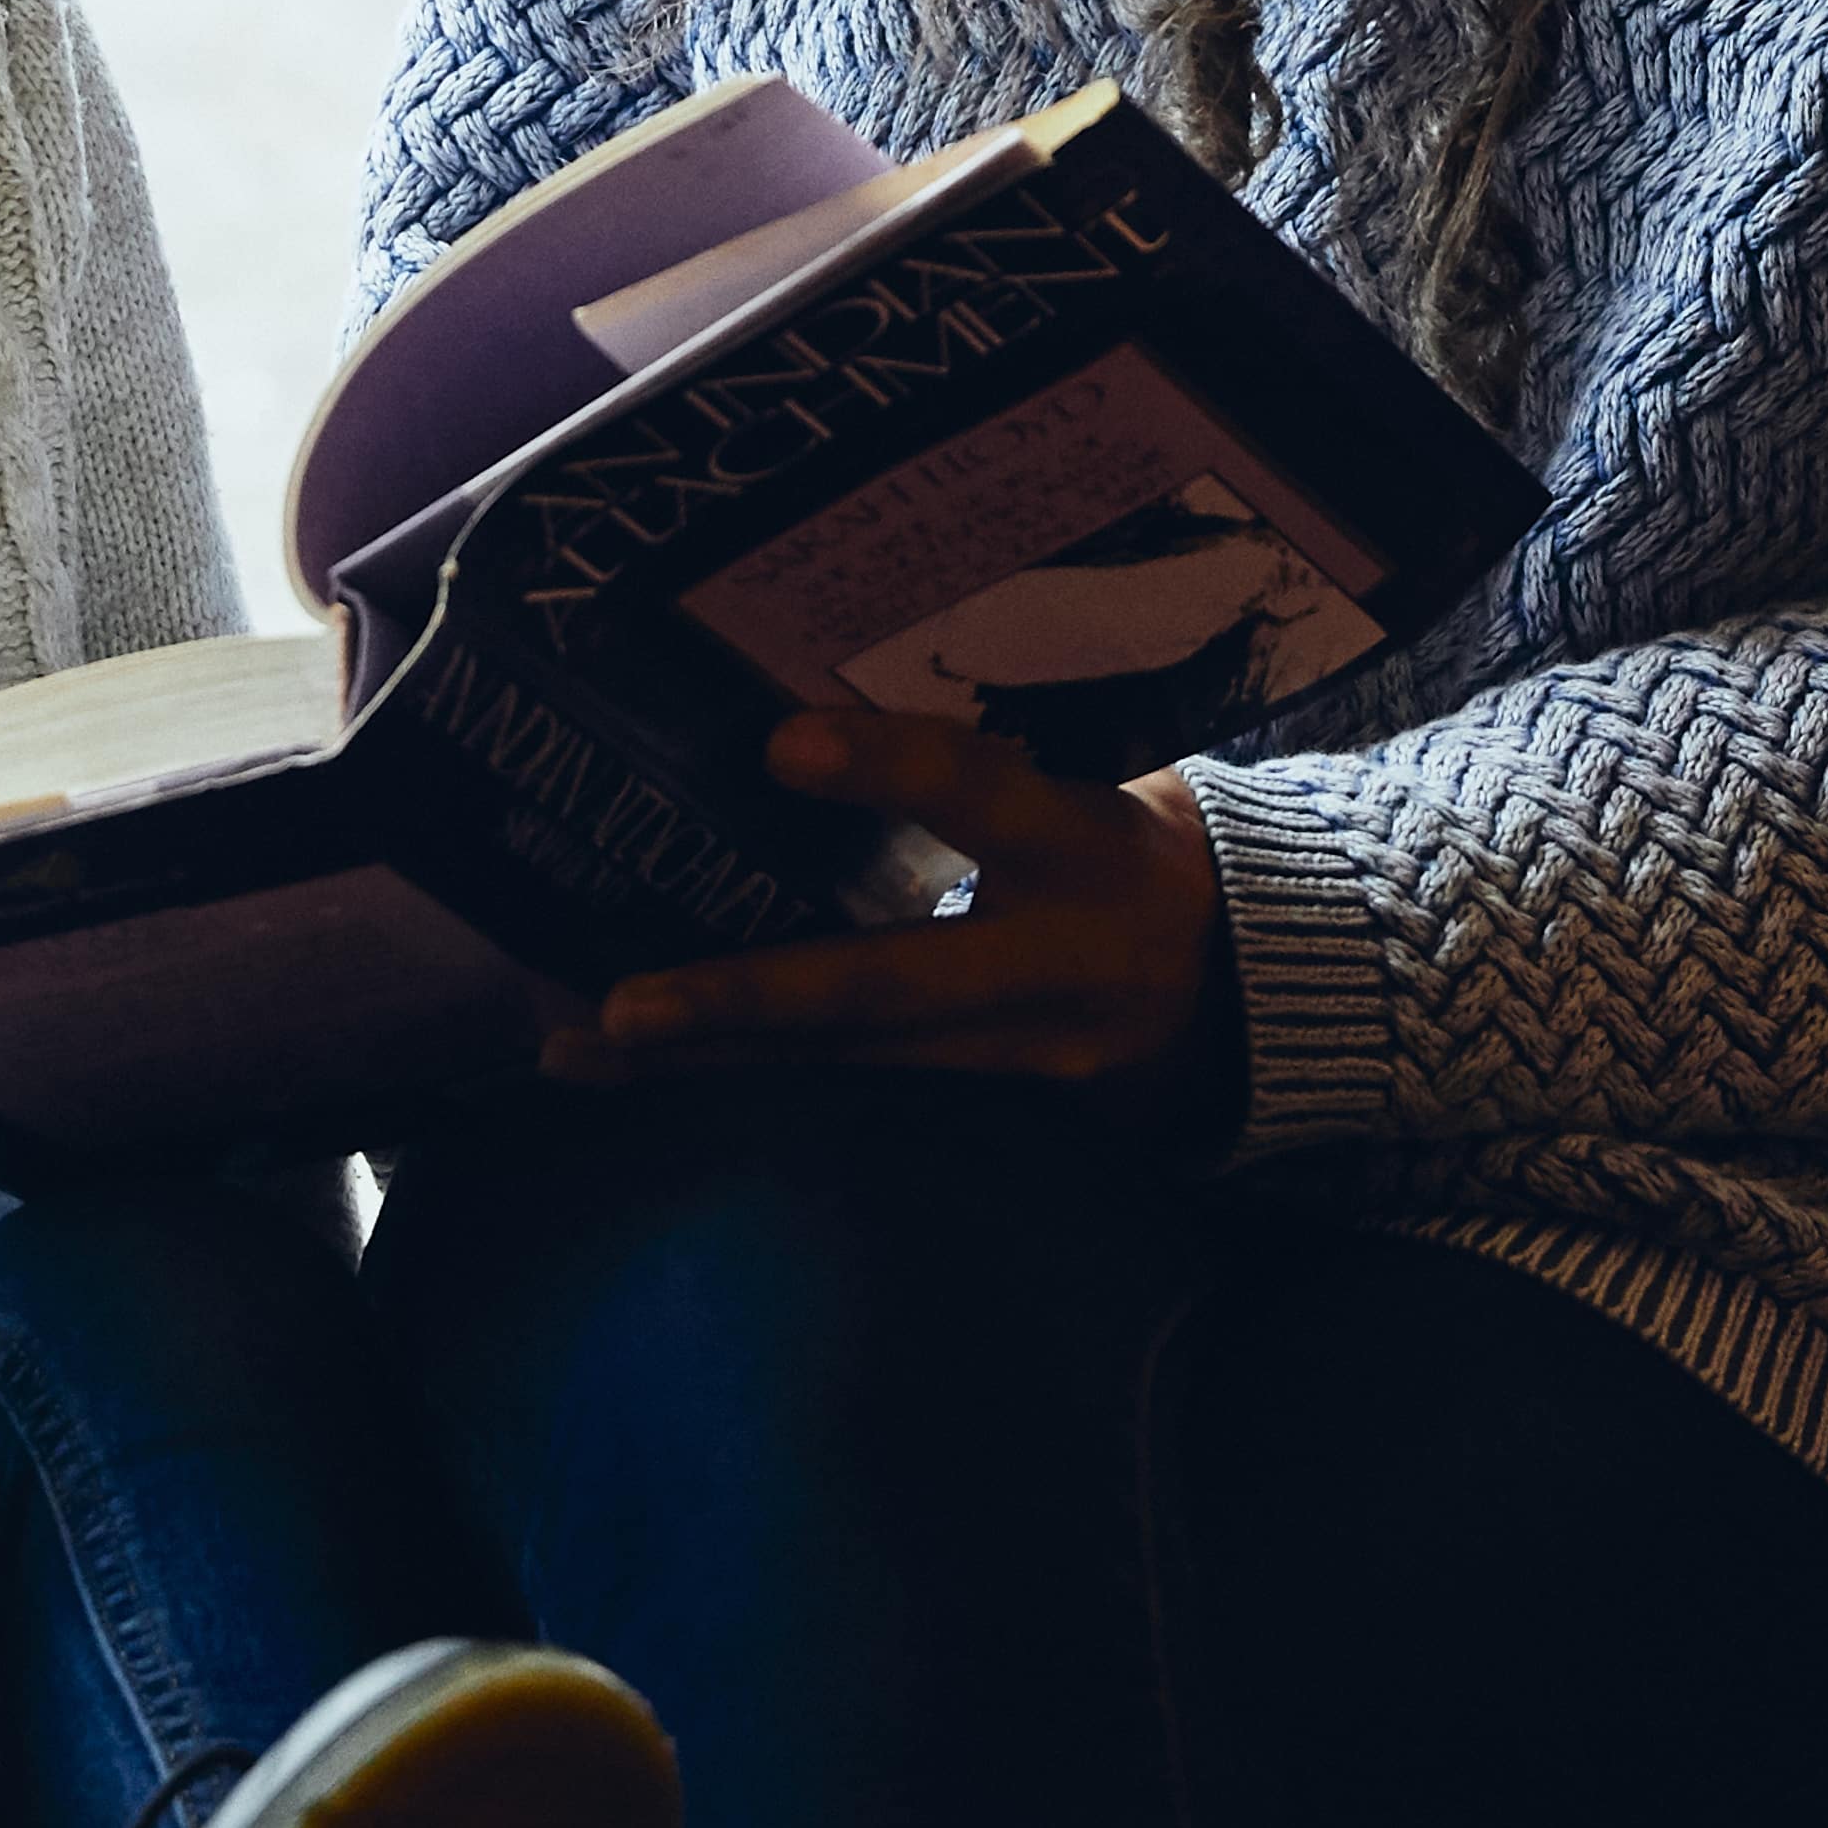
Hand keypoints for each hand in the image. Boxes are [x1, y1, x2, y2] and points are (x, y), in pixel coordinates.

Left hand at [554, 706, 1236, 1105]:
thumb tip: (805, 721)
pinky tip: (641, 1073)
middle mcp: (1052, 964)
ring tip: (580, 1047)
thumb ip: (971, 772)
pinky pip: (851, 1093)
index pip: (989, 797)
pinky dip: (743, 1081)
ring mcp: (1022, 1057)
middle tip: (623, 1006)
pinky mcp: (991, 1106)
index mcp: (1089, 847)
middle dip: (747, 1000)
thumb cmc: (1131, 852)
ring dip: (708, 1060)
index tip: (780, 744)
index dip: (893, 772)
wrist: (1247, 987)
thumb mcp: (1089, 792)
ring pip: (846, 1064)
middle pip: (888, 989)